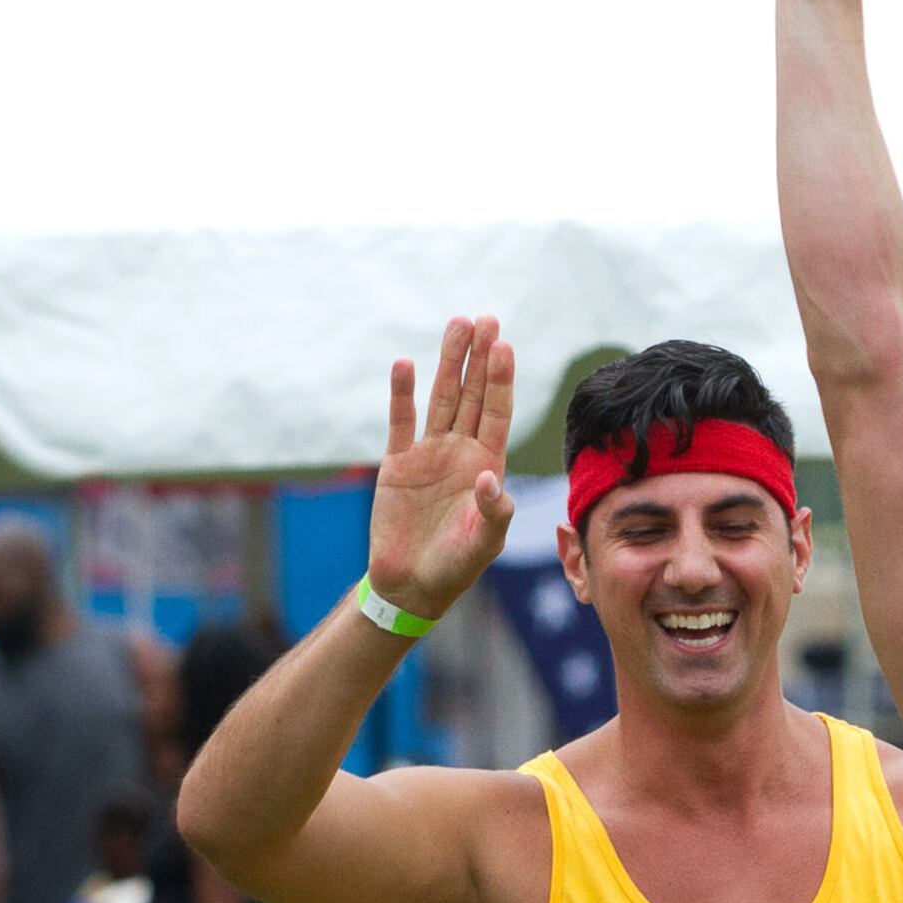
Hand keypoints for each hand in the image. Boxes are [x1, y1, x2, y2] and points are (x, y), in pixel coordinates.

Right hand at [367, 319, 517, 623]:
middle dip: (479, 358)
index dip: (500, 380)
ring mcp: (429, 454)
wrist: (413, 584)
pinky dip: (402, 394)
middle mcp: (461, 452)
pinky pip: (400, 422)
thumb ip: (494, 512)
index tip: (505, 346)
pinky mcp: (397, 464)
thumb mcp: (485, 542)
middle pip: (472, 395)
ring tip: (458, 324)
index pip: (497, 413)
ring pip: (441, 399)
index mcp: (488, 465)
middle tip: (486, 318)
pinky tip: (406, 364)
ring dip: (448, 363)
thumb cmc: (457, 565)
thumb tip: (490, 478)